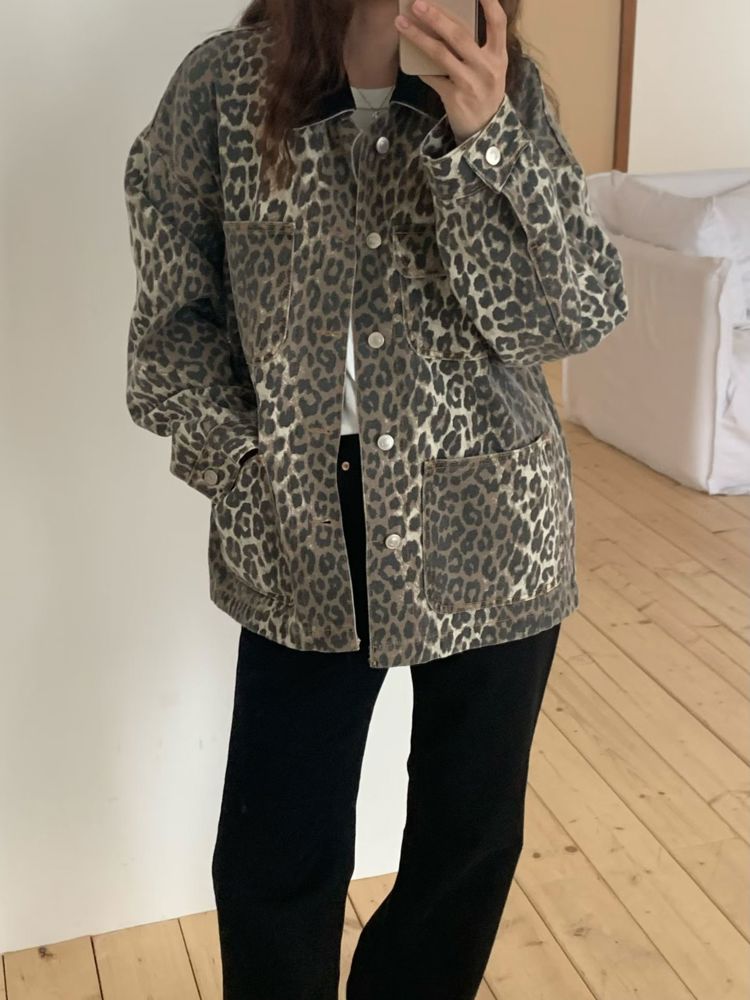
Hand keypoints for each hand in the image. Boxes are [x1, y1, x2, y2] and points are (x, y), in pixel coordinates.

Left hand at [394, 0, 508, 143]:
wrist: (484, 128)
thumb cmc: (484, 90)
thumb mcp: (490, 67)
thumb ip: (479, 47)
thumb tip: (447, 21)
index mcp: (498, 56)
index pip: (498, 23)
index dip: (490, 4)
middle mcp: (486, 68)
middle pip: (459, 36)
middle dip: (436, 17)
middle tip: (417, 3)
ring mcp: (470, 83)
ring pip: (441, 54)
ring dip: (418, 37)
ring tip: (401, 23)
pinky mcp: (455, 97)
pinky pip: (432, 77)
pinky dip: (420, 67)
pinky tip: (409, 58)